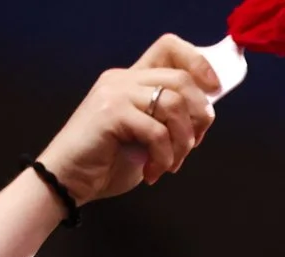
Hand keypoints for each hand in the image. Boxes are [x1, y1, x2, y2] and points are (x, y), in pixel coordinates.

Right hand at [36, 35, 219, 206]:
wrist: (70, 180)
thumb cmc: (108, 161)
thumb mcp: (148, 135)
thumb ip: (169, 118)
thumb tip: (206, 113)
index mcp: (132, 79)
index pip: (170, 48)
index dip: (199, 64)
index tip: (215, 90)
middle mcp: (122, 79)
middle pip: (182, 79)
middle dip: (199, 117)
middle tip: (191, 146)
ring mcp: (114, 93)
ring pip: (174, 105)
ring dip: (183, 142)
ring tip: (170, 164)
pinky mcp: (110, 113)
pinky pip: (157, 132)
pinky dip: (164, 158)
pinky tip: (153, 172)